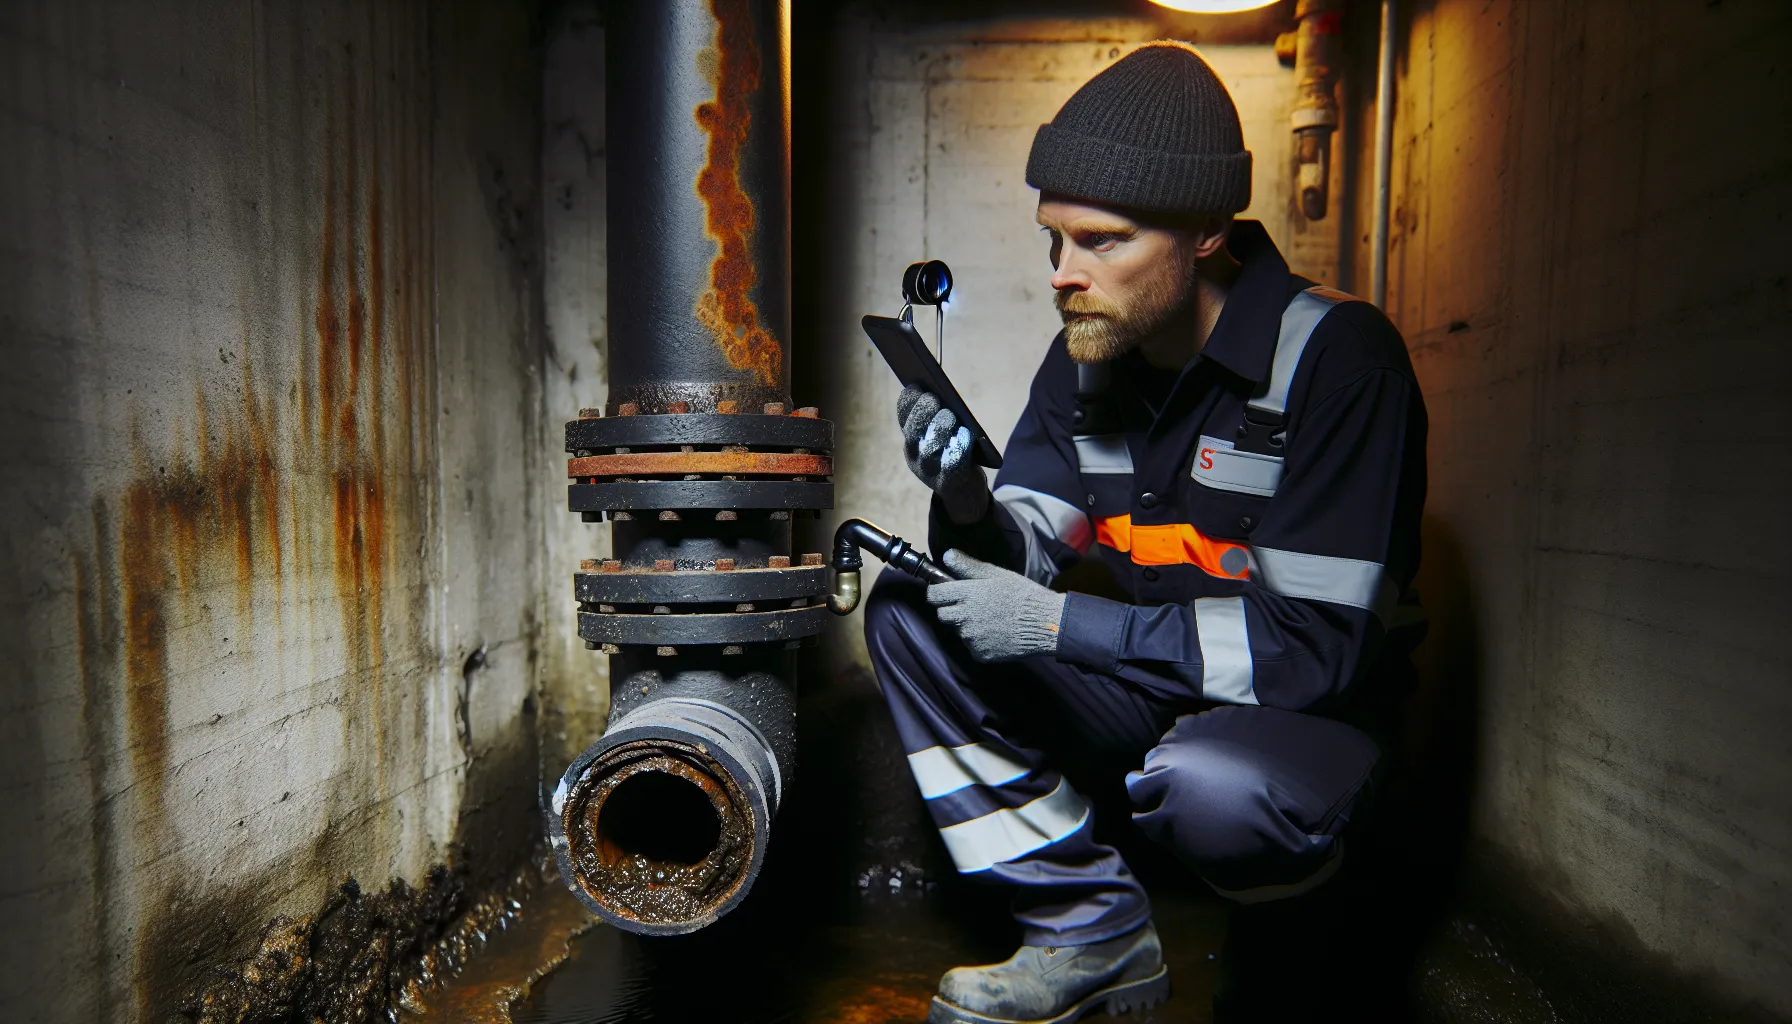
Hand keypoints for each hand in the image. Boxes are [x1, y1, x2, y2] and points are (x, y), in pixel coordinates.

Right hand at [898, 387, 989, 523]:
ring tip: (951, 416)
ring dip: (940, 427)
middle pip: (913, 429)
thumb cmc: (953, 454)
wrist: (963, 493)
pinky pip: (951, 463)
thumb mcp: (940, 436)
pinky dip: (958, 446)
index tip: (919, 386)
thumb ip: (938, 418)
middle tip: (936, 400)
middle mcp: (915, 455)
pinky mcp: (948, 482)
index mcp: (911, 439)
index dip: (910, 400)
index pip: (904, 415)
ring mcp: (929, 471)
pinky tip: (964, 434)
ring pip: (929, 446)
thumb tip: (942, 392)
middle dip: (923, 411)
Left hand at [927, 550, 1066, 662]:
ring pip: (959, 630)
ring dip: (967, 625)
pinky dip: (979, 641)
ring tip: (989, 619)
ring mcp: (971, 638)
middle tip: (970, 605)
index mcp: (966, 594)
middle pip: (942, 615)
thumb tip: (946, 555)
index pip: (933, 595)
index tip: (944, 591)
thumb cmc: (1022, 594)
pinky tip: (996, 633)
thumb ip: (968, 566)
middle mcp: (964, 617)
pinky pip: (972, 646)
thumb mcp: (996, 574)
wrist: (1045, 623)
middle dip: (951, 609)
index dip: (937, 592)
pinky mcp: (980, 654)